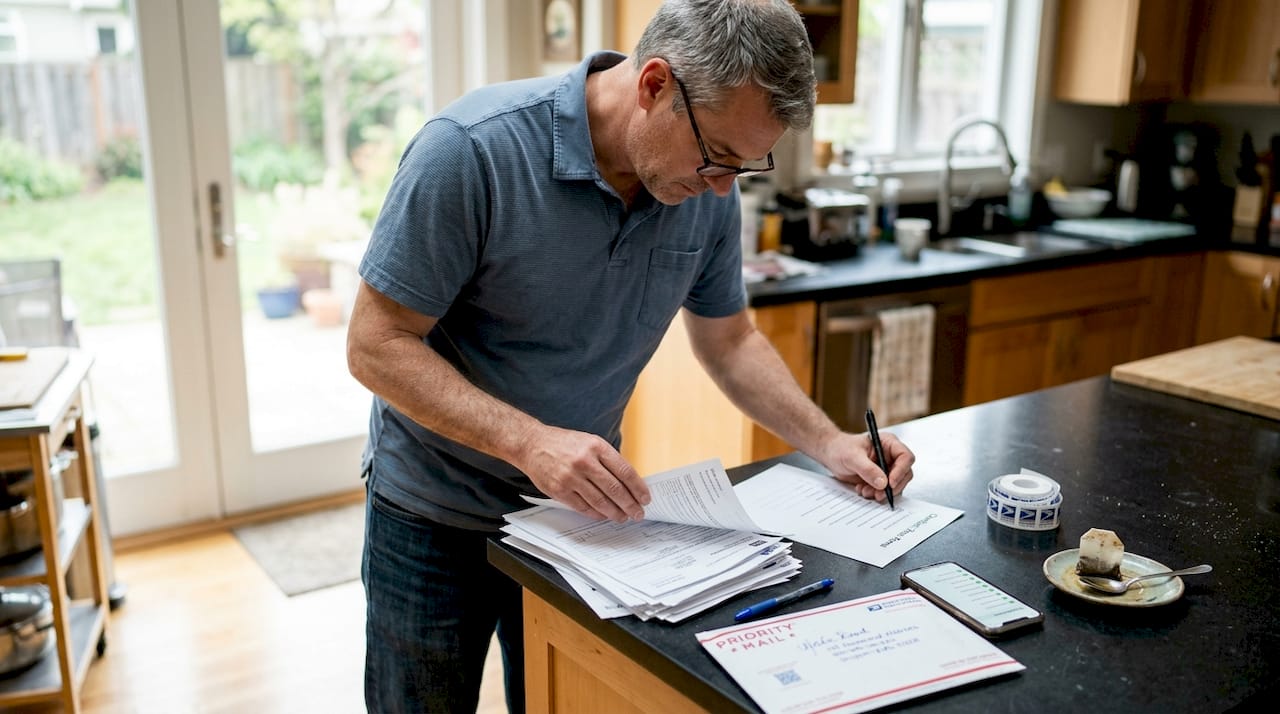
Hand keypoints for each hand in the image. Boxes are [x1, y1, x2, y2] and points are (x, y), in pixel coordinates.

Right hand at [515, 425, 650, 521]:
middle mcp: (584, 461)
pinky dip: (596, 513)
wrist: (532, 444)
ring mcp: (571, 477)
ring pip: (600, 501)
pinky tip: (604, 515)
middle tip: (638, 513)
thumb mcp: (590, 442)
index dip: (638, 488)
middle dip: (630, 504)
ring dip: (615, 512)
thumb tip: (629, 483)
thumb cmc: (564, 443)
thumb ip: (608, 460)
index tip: (645, 498)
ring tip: (623, 517)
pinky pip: (583, 507)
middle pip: (615, 489)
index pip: (625, 471)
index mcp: (597, 447)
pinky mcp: (559, 490)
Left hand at [818, 431, 914, 501]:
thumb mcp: (852, 457)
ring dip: (882, 492)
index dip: (901, 471)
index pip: (905, 457)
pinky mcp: (880, 479)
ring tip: (865, 491)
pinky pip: (885, 491)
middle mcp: (891, 456)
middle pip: (905, 474)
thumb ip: (867, 469)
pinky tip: (862, 490)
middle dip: (892, 486)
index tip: (890, 483)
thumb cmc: (841, 448)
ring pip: (896, 485)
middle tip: (878, 494)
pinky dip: (876, 494)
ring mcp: (887, 468)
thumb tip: (883, 483)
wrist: (831, 454)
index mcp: (888, 443)